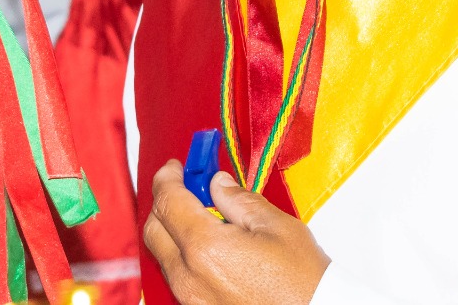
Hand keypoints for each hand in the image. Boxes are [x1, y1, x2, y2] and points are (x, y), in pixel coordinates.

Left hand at [143, 160, 329, 304]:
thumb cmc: (303, 280)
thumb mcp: (276, 225)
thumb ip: (239, 199)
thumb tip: (217, 183)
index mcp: (205, 248)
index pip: (167, 201)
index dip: (167, 177)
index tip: (175, 166)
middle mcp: (189, 277)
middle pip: (155, 229)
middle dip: (166, 202)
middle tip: (189, 186)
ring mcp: (191, 298)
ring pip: (164, 254)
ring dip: (174, 229)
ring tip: (205, 216)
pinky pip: (178, 276)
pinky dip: (183, 254)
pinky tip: (211, 246)